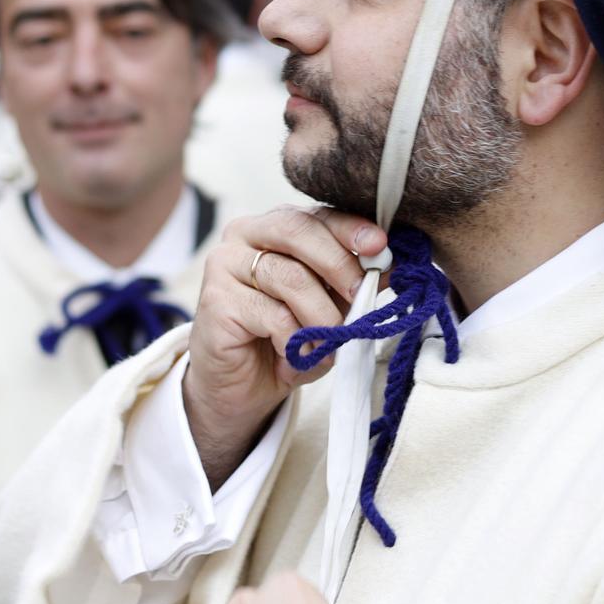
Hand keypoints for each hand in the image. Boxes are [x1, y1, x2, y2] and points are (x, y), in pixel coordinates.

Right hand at [184, 206, 385, 487]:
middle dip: (338, 262)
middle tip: (360, 294)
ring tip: (327, 344)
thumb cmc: (284, 340)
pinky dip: (296, 341)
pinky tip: (295, 356)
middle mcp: (244, 236)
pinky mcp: (216, 301)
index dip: (349, 228)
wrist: (239, 387)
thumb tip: (387, 267)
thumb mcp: (326, 307)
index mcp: (273, 227)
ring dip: (321, 316)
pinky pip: (274, 315)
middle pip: (297, 231)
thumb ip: (348, 284)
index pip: (314, 216)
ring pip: (290, 277)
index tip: (380, 246)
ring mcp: (224, 265)